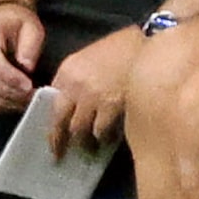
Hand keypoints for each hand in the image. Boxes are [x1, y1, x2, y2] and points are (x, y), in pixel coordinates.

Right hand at [0, 1, 43, 114]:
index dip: (11, 78)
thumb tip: (26, 67)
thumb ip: (30, 46)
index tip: (29, 86)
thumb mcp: (31, 27)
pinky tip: (13, 102)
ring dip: (5, 102)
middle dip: (10, 93)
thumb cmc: (17, 24)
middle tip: (31, 98)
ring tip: (25, 101)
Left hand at [45, 25, 140, 154]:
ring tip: (89, 149)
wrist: (148, 43)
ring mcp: (91, 97)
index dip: (51, 121)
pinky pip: (101, 131)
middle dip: (59, 141)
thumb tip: (74, 106)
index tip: (51, 135)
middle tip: (60, 155)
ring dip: (84, 142)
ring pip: (79, 130)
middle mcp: (74, 85)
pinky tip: (107, 140)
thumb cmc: (122, 48)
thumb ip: (78, 80)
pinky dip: (103, 138)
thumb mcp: (90, 58)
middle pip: (60, 121)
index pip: (50, 102)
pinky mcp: (110, 107)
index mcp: (66, 71)